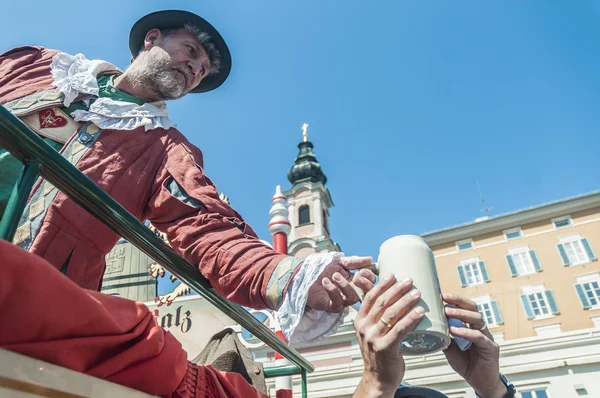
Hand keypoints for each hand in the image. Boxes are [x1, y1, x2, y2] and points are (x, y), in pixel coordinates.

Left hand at [306, 255, 374, 312]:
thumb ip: (353, 262)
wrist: (303, 273)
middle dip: (364, 284)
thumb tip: (370, 259)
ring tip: (334, 276)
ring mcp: (341, 299)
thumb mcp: (338, 261)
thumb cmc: (320, 267)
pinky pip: (337, 303)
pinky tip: (325, 282)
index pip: (369, 282)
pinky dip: (333, 291)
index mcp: (353, 280)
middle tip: (355, 277)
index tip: (363, 271)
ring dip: (345, 286)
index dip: (369, 277)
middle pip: (366, 293)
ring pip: (352, 299)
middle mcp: (349, 291)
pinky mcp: (330, 306)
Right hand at [352, 273, 424, 397]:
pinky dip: (411, 319)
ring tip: (417, 293)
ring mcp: (373, 338)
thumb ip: (377, 318)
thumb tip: (392, 298)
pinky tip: (420, 312)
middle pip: (382, 303)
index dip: (382, 285)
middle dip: (396, 289)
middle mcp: (364, 328)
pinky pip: (400, 329)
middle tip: (409, 281)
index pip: (370, 298)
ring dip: (406, 301)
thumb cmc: (379, 354)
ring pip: (391, 314)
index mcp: (360, 321)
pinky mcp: (385, 348)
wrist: (378, 379)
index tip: (393, 275)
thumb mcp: (372, 333)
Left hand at [442, 293, 506, 397]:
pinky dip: (466, 332)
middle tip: (444, 298)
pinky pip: (479, 337)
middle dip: (458, 301)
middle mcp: (481, 328)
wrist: (480, 383)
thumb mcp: (449, 347)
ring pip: (477, 319)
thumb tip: (428, 325)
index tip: (440, 295)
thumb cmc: (466, 363)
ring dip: (461, 314)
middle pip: (473, 308)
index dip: (454, 300)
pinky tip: (455, 331)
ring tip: (446, 313)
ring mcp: (487, 337)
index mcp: (471, 326)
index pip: (465, 307)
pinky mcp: (491, 348)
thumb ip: (443, 335)